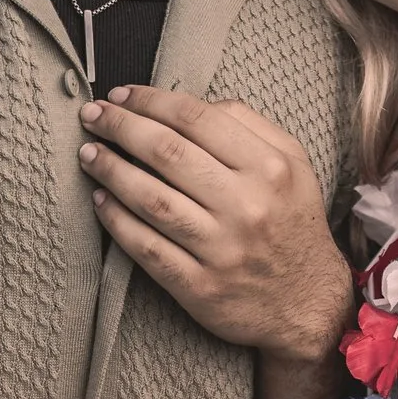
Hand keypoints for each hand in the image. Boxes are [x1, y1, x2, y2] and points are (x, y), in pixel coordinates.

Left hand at [78, 86, 350, 358]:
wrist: (309, 304)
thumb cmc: (291, 224)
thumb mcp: (292, 165)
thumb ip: (249, 125)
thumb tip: (192, 104)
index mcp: (269, 168)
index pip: (196, 119)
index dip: (150, 101)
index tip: (120, 94)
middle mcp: (246, 206)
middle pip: (167, 152)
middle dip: (120, 126)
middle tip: (92, 115)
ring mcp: (222, 250)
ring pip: (151, 199)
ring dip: (110, 171)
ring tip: (88, 154)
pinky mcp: (200, 288)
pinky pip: (147, 248)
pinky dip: (117, 222)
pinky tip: (100, 201)